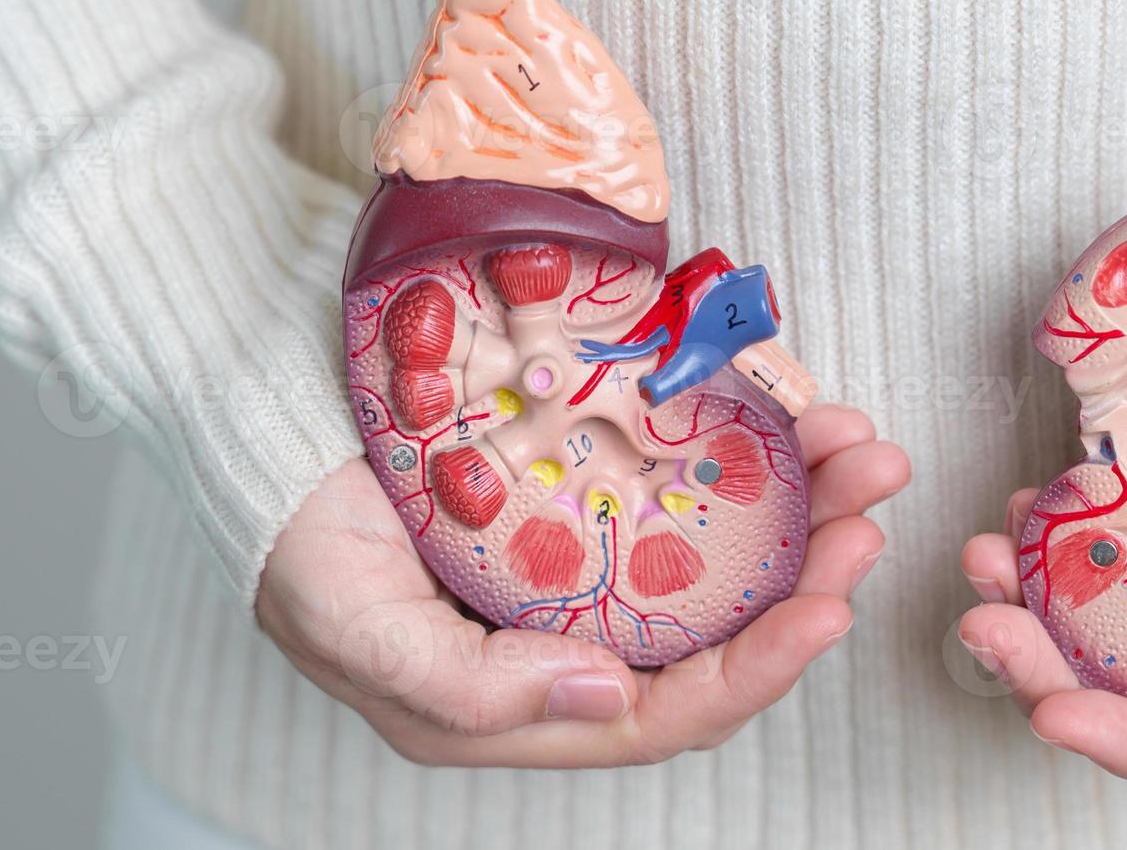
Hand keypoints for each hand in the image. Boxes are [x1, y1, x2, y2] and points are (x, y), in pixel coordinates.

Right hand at [256, 404, 907, 767]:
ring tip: (859, 448)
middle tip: (870, 499)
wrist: (255, 414)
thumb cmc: (291, 534)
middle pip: (719, 634)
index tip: (829, 603)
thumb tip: (607, 700)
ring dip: (802, 507)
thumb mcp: (356, 629)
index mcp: (520, 704)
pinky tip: (796, 412)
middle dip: (810, 571)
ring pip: (721, 556)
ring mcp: (583, 561)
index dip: (757, 668)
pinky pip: (689, 484)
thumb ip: (469, 687)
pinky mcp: (587, 488)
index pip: (668, 713)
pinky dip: (750, 453)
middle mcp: (568, 642)